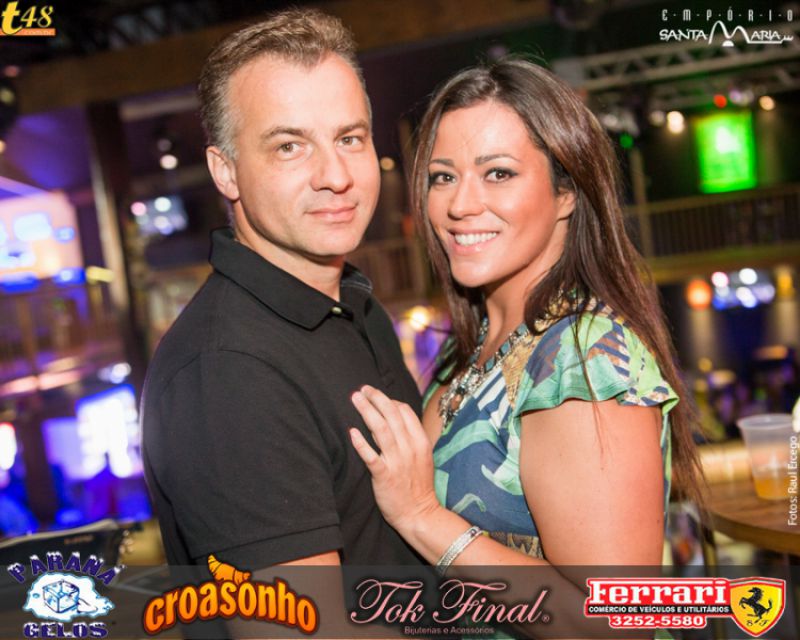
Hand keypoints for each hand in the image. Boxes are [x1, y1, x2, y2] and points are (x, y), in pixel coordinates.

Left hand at [350, 385, 440, 533]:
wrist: (419, 514)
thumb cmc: (418, 485)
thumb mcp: (422, 457)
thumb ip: (410, 437)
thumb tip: (392, 419)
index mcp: (420, 441)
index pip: (405, 411)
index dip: (389, 400)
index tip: (376, 396)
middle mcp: (409, 448)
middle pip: (391, 414)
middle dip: (376, 398)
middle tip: (362, 390)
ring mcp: (397, 462)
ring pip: (380, 429)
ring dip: (367, 411)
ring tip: (355, 399)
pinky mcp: (384, 476)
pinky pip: (371, 456)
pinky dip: (361, 443)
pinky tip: (352, 432)